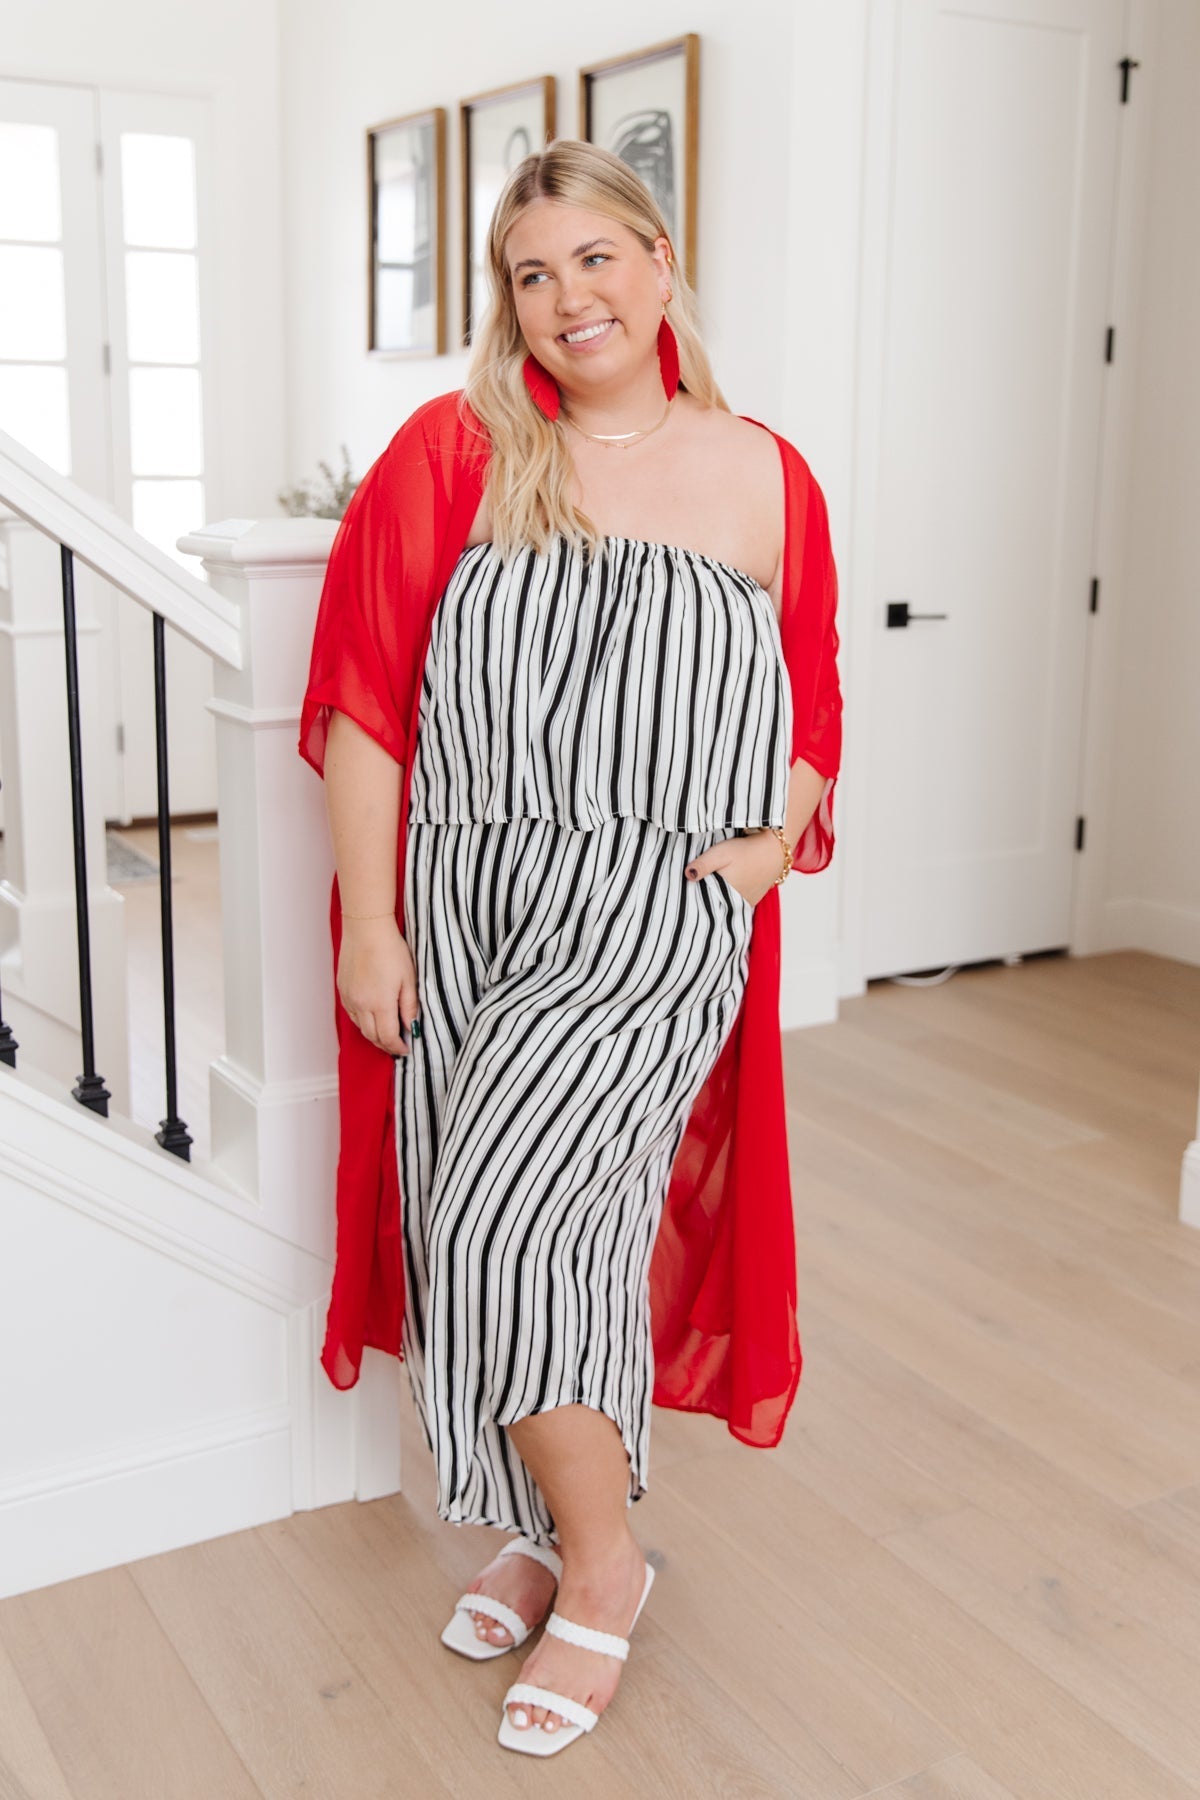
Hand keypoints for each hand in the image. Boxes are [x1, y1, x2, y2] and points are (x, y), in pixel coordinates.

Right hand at [336, 916, 418, 1054]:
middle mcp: (361, 1005)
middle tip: (397, 1046)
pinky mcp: (343, 990)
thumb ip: (409, 1006)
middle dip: (385, 1045)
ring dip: (373, 1034)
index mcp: (380, 1004)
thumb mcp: (409, 979)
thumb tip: (411, 1027)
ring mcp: (350, 998)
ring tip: (387, 1033)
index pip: (388, 1037)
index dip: (397, 1047)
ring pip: (360, 1027)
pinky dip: (363, 1021)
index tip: (406, 1049)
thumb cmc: (391, 950)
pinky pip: (352, 1014)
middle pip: (372, 1036)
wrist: (366, 929)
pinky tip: (372, 1017)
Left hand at [684, 830, 784, 906]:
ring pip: (723, 906)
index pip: (701, 900)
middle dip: (703, 899)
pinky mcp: (751, 902)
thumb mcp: (720, 853)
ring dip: (715, 900)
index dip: (692, 895)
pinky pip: (735, 905)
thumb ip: (703, 864)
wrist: (774, 851)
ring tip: (709, 889)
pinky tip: (723, 890)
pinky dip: (728, 900)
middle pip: (712, 904)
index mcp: (723, 892)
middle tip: (694, 889)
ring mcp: (744, 904)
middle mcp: (734, 902)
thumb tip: (687, 875)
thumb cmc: (746, 850)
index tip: (685, 890)